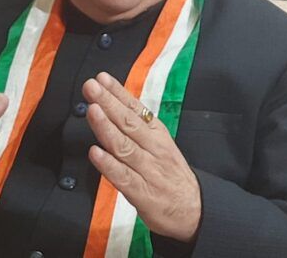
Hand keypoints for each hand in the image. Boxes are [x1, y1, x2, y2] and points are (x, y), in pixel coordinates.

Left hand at [82, 72, 200, 242]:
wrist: (194, 209)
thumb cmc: (170, 173)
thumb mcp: (160, 143)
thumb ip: (137, 127)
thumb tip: (113, 104)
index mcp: (157, 133)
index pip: (135, 108)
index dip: (118, 92)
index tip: (102, 78)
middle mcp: (153, 148)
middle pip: (128, 122)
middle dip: (108, 102)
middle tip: (91, 87)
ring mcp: (148, 170)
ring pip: (124, 146)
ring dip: (106, 127)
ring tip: (92, 110)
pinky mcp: (143, 193)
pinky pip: (123, 177)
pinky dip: (109, 165)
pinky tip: (95, 153)